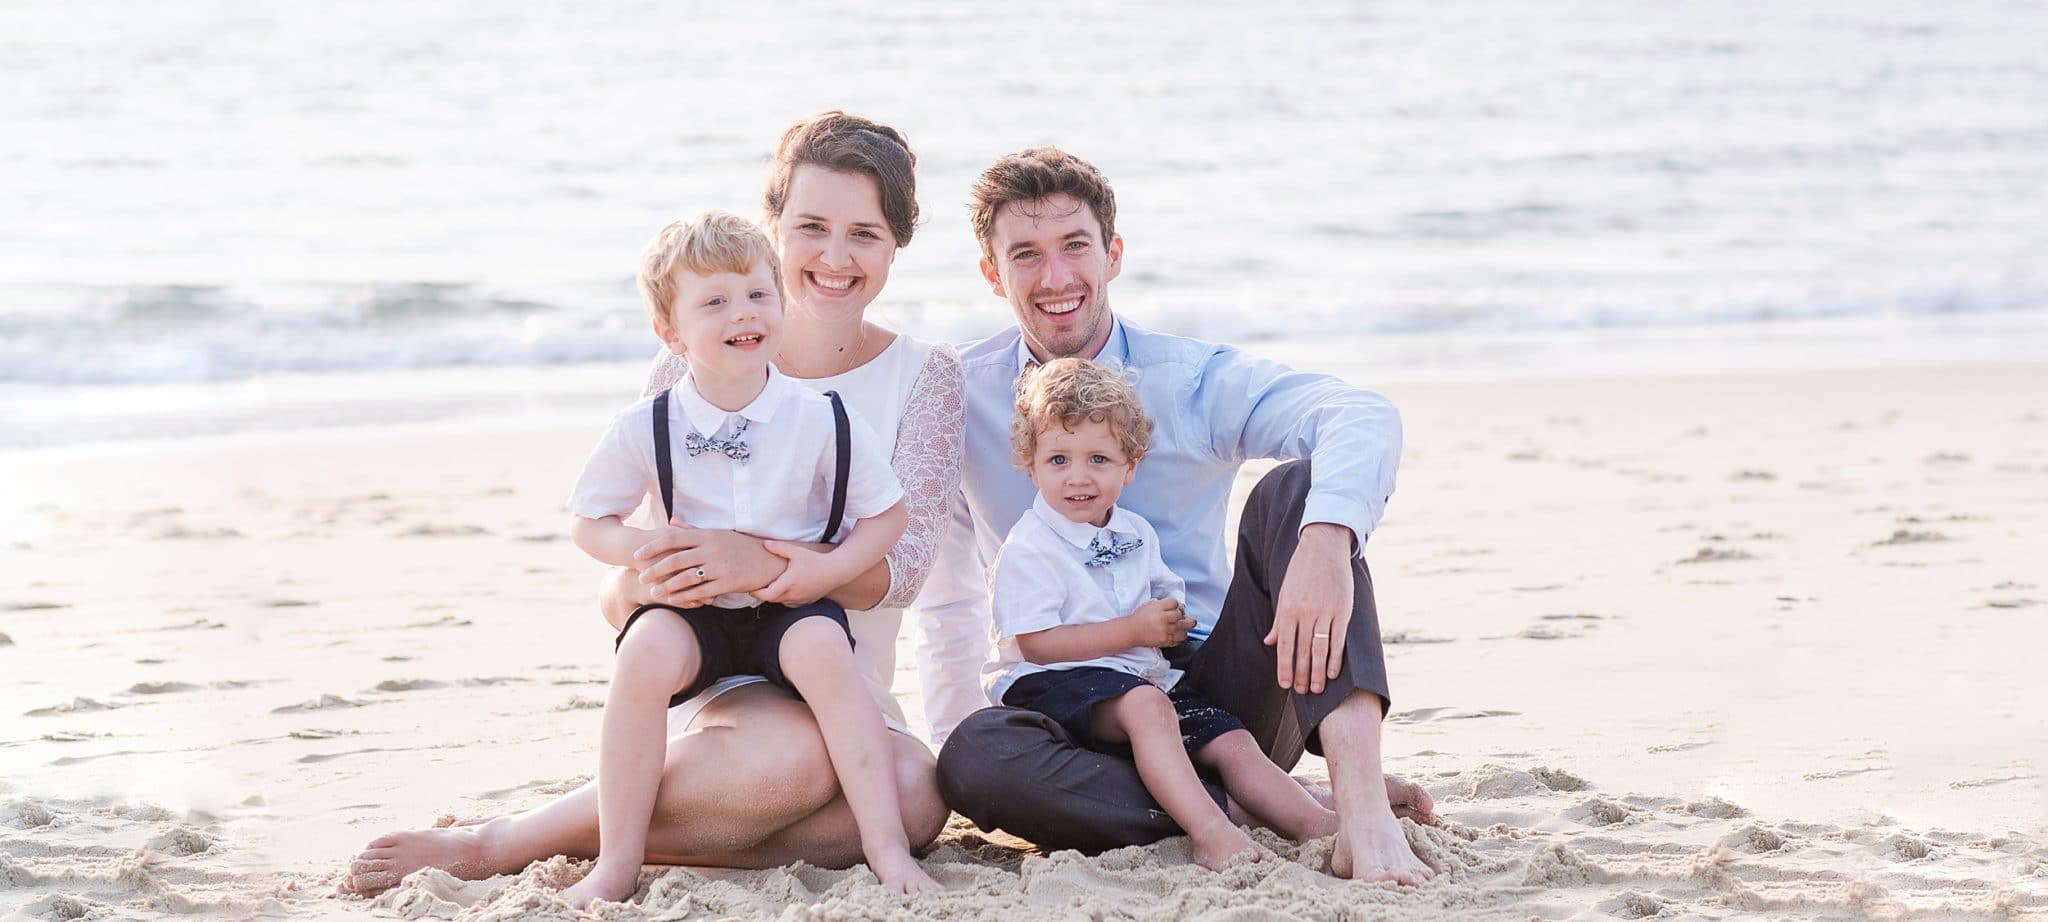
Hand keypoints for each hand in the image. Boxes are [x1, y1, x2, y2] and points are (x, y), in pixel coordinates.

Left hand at [634, 526, 783, 606]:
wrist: (769, 561)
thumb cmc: (741, 546)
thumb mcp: (718, 534)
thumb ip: (693, 530)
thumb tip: (672, 522)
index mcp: (707, 535)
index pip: (673, 538)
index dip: (653, 547)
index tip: (638, 555)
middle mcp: (711, 549)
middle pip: (676, 559)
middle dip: (655, 569)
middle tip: (641, 576)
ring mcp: (719, 567)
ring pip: (687, 577)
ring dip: (667, 586)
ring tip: (654, 593)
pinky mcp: (727, 583)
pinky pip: (702, 591)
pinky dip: (686, 597)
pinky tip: (675, 601)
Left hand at [754, 541, 838, 605]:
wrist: (836, 571)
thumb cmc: (816, 561)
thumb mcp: (796, 552)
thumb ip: (779, 548)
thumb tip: (765, 544)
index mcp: (789, 583)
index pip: (767, 595)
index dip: (756, 593)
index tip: (751, 588)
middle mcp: (793, 594)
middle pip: (772, 599)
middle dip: (764, 594)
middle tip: (757, 586)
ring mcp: (800, 600)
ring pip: (781, 602)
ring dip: (774, 596)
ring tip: (771, 586)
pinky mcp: (806, 601)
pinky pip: (790, 603)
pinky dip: (785, 598)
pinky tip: (786, 589)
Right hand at [1127, 596, 1194, 648]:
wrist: (1131, 631)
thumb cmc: (1139, 618)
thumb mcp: (1150, 605)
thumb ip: (1164, 604)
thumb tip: (1178, 607)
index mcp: (1158, 608)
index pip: (1175, 603)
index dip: (1177, 605)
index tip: (1176, 607)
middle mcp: (1163, 619)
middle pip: (1182, 616)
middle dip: (1185, 616)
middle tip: (1185, 617)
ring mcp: (1165, 631)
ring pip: (1183, 629)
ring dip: (1185, 628)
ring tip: (1182, 626)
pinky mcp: (1165, 641)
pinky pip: (1178, 640)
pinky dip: (1179, 637)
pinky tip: (1176, 634)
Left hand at [1263, 523, 1353, 693]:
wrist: (1323, 547)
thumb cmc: (1301, 570)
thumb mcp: (1284, 592)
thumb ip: (1278, 620)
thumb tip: (1269, 642)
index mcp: (1288, 609)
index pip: (1284, 646)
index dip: (1284, 668)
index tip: (1284, 685)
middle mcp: (1305, 612)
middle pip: (1302, 651)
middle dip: (1300, 675)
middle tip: (1301, 692)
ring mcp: (1325, 612)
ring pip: (1320, 650)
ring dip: (1317, 672)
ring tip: (1316, 689)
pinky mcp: (1342, 610)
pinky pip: (1338, 640)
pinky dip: (1335, 659)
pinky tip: (1331, 673)